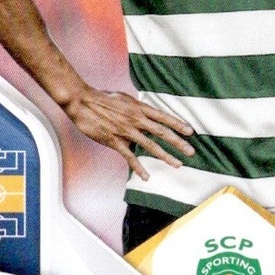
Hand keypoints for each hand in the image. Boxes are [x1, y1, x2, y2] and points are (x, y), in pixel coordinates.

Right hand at [63, 87, 193, 179]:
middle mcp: (136, 119)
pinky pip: (129, 156)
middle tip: (192, 151)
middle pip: (162, 132)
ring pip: (150, 146)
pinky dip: (139, 167)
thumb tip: (145, 112)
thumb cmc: (102, 98)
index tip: (190, 131)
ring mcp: (126, 131)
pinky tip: (147, 176)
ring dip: (166, 156)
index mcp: (139, 108)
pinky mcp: (115, 141)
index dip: (178, 124)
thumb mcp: (124, 99)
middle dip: (179, 142)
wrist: (83, 101)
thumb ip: (136, 107)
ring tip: (178, 164)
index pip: (163, 116)